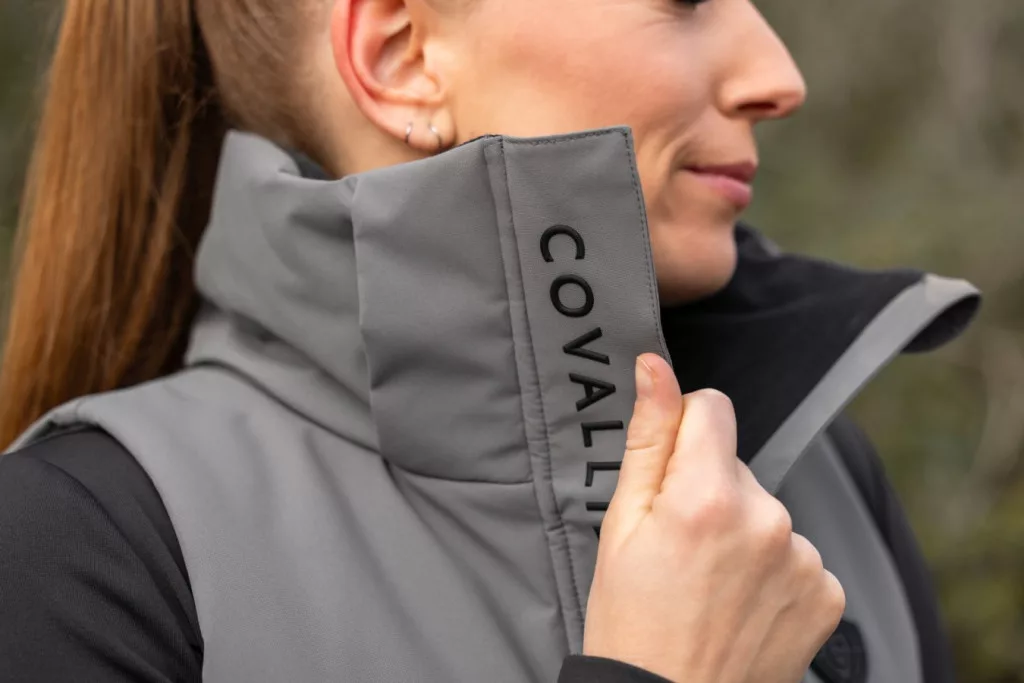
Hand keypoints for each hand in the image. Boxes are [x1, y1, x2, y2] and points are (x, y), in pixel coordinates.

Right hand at [582, 353, 844, 682]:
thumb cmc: (631, 624)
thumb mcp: (621, 525)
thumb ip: (647, 438)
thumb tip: (654, 368)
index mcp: (708, 496)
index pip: (712, 408)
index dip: (683, 434)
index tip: (668, 476)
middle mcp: (767, 520)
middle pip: (736, 464)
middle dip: (707, 492)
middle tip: (678, 548)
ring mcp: (803, 559)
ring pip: (765, 510)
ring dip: (740, 532)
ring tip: (707, 584)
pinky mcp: (826, 591)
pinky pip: (795, 552)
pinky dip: (771, 569)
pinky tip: (740, 602)